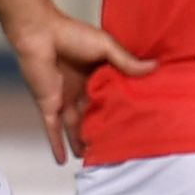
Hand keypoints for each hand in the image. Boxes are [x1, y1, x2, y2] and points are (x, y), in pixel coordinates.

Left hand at [3, 6, 151, 164]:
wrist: (40, 33)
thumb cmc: (71, 34)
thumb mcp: (105, 46)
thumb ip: (126, 61)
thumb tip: (153, 68)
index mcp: (94, 75)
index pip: (110, 98)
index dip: (120, 110)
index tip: (134, 124)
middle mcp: (79, 90)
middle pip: (92, 116)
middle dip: (101, 131)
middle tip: (116, 148)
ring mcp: (63, 99)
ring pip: (75, 128)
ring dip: (82, 143)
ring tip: (94, 159)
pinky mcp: (49, 105)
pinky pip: (53, 130)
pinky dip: (57, 145)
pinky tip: (63, 161)